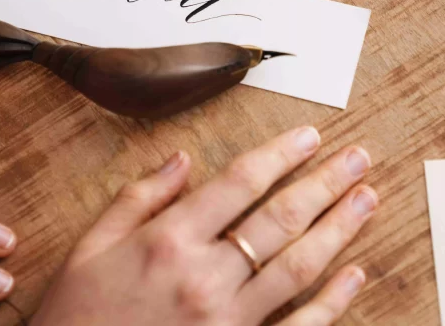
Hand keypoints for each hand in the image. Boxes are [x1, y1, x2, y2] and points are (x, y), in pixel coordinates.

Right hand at [32, 127, 377, 325]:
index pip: (240, 182)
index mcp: (168, 240)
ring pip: (297, 265)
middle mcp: (204, 275)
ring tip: (367, 199)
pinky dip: (331, 302)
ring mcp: (227, 319)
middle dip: (325, 183)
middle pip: (280, 218)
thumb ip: (139, 198)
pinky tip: (354, 274)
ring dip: (338, 229)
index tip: (310, 137)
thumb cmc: (78, 314)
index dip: (281, 155)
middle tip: (357, 158)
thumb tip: (183, 160)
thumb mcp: (91, 246)